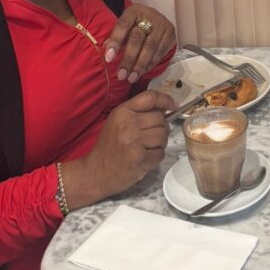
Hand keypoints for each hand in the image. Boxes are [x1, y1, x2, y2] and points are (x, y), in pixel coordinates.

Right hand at [61, 89, 175, 206]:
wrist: (96, 172)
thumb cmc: (109, 145)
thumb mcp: (117, 121)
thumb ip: (138, 112)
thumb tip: (164, 108)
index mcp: (123, 112)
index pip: (150, 98)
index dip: (165, 99)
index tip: (173, 105)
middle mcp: (128, 124)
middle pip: (160, 119)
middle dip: (162, 127)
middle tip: (154, 135)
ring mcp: (134, 142)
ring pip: (163, 136)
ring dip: (161, 142)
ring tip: (150, 147)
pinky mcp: (140, 159)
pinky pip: (160, 153)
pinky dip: (157, 156)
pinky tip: (146, 158)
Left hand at [103, 5, 175, 82]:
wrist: (153, 19)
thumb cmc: (135, 25)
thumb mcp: (124, 26)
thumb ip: (116, 38)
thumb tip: (107, 53)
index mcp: (134, 11)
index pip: (123, 25)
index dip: (115, 41)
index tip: (108, 58)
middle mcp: (149, 15)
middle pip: (137, 38)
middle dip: (128, 59)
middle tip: (121, 74)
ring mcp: (162, 24)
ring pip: (150, 47)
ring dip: (140, 65)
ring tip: (131, 78)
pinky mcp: (170, 33)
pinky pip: (160, 52)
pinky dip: (150, 64)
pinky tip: (142, 72)